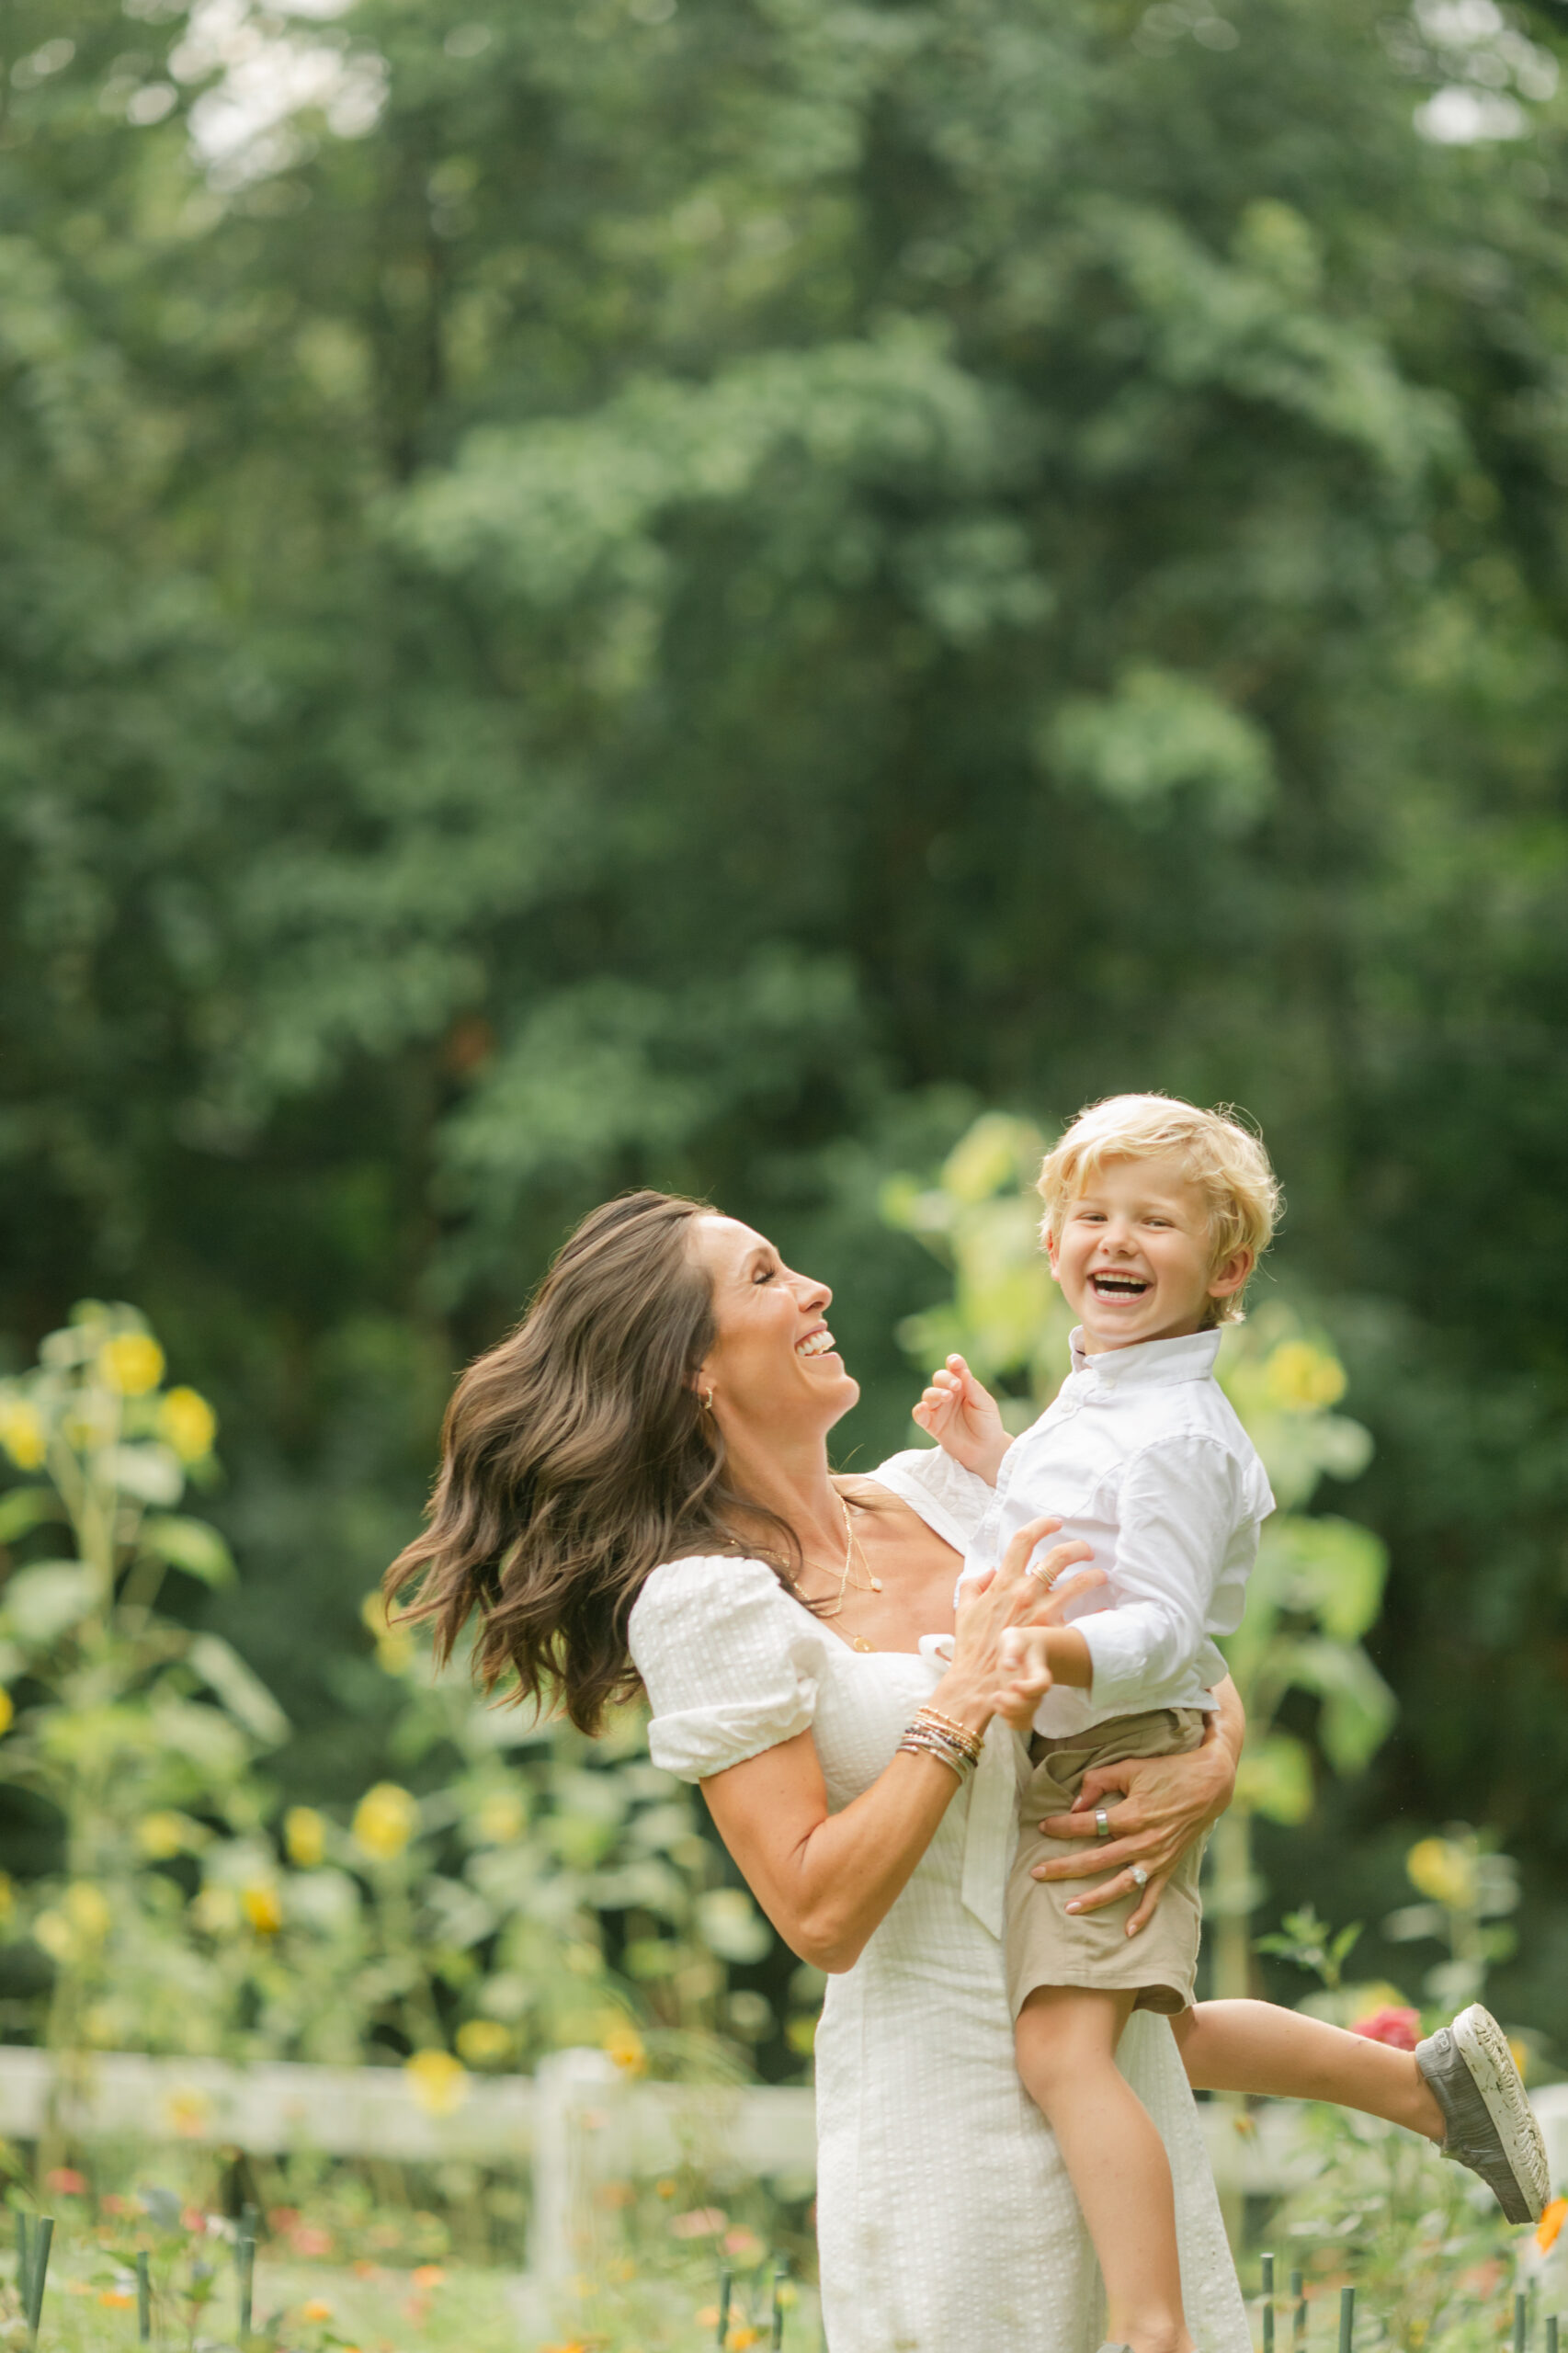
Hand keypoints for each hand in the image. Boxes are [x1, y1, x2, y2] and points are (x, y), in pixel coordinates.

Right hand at [911, 1354, 1009, 1481]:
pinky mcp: (932, 1425)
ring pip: (928, 1394)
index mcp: (963, 1385)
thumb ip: (973, 1389)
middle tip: (956, 1386)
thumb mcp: (985, 1404)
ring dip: (935, 1393)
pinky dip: (919, 1411)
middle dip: (945, 1379)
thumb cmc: (988, 1424)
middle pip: (939, 1378)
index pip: (955, 1369)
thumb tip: (963, 1371)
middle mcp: (949, 1394)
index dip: (953, 1362)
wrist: (986, 1451)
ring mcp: (939, 1409)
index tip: (955, 1362)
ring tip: (947, 1397)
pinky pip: (920, 1415)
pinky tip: (924, 1408)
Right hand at [938, 1514, 1100, 1732]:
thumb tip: (988, 1571)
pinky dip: (1098, 1613)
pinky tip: (1107, 1609)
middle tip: (1085, 1549)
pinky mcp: (1053, 1632)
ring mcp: (1041, 1611)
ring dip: (1093, 1575)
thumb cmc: (971, 1648)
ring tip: (1101, 1575)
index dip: (1041, 1525)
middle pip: (1057, 1556)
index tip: (1054, 1522)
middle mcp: (1024, 1592)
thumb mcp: (964, 1609)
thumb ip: (973, 1584)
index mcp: (1002, 1583)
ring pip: (1077, 1583)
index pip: (1023, 1541)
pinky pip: (1083, 1618)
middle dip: (1076, 1547)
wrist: (979, 1682)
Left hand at [992, 1625, 1051, 1729]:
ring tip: (995, 1698)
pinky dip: (1010, 1721)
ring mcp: (1030, 1699)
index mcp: (1039, 1671)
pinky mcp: (1021, 1706)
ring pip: (1026, 1718)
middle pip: (1033, 1706)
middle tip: (997, 1694)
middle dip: (1012, 1704)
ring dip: (1008, 1714)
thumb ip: (1013, 1648)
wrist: (1023, 1650)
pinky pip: (1021, 1724)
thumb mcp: (1013, 1637)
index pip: (1042, 1686)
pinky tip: (997, 1705)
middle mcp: (1037, 1689)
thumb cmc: (1018, 1642)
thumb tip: (1008, 1666)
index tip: (1011, 1683)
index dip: (1028, 1689)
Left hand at [1030, 1731, 1235, 1935]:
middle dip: (1064, 1867)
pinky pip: (1154, 1895)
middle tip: (1037, 1873)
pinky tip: (1127, 1931)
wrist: (1210, 1785)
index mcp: (1131, 1814)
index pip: (1087, 1824)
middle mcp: (1142, 1841)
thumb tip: (1076, 1804)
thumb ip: (1099, 1781)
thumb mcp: (1131, 1766)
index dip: (1062, 1825)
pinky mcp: (1169, 1866)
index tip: (1042, 1827)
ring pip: (1120, 1884)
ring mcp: (1157, 1858)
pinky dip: (1143, 1915)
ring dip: (1095, 1899)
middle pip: (1096, 1860)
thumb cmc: (1167, 1772)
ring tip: (1069, 1909)